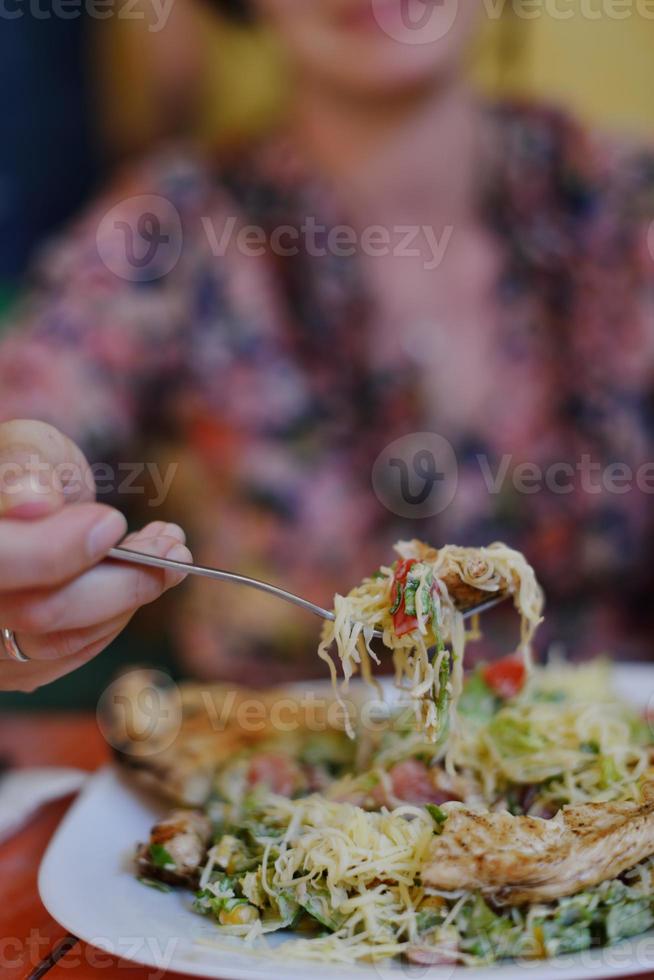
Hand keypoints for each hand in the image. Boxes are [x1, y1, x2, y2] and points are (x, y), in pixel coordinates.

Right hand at [0, 420, 190, 691]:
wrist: (20, 505)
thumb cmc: (22, 471)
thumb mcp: (23, 445)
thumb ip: (24, 466)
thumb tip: (35, 503)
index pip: (0, 562)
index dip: (57, 551)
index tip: (113, 522)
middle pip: (40, 612)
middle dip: (123, 578)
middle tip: (172, 544)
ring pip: (63, 642)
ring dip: (132, 597)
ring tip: (169, 550)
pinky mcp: (13, 666)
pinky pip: (71, 656)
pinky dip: (118, 616)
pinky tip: (143, 576)